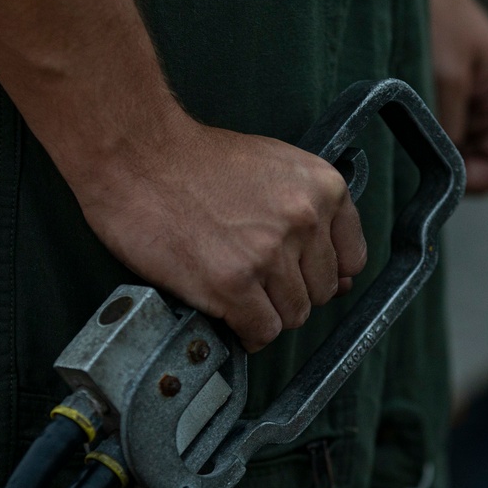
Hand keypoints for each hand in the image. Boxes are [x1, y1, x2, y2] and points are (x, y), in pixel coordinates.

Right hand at [74, 112, 366, 352]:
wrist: (136, 154)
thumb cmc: (195, 160)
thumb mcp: (274, 168)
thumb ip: (311, 216)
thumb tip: (342, 278)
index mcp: (323, 189)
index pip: (352, 259)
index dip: (322, 273)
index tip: (302, 275)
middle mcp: (304, 220)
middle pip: (322, 292)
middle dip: (291, 293)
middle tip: (256, 280)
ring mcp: (269, 254)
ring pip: (293, 316)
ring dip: (266, 313)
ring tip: (236, 293)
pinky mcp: (233, 284)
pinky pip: (261, 332)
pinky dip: (246, 333)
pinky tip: (228, 314)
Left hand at [428, 0, 487, 193]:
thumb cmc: (442, 17)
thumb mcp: (446, 73)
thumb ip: (448, 125)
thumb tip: (445, 168)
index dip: (472, 182)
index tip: (438, 179)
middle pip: (484, 171)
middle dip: (455, 173)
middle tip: (420, 163)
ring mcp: (477, 115)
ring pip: (464, 161)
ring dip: (440, 159)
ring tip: (414, 143)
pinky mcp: (455, 111)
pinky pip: (447, 144)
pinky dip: (430, 145)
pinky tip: (411, 133)